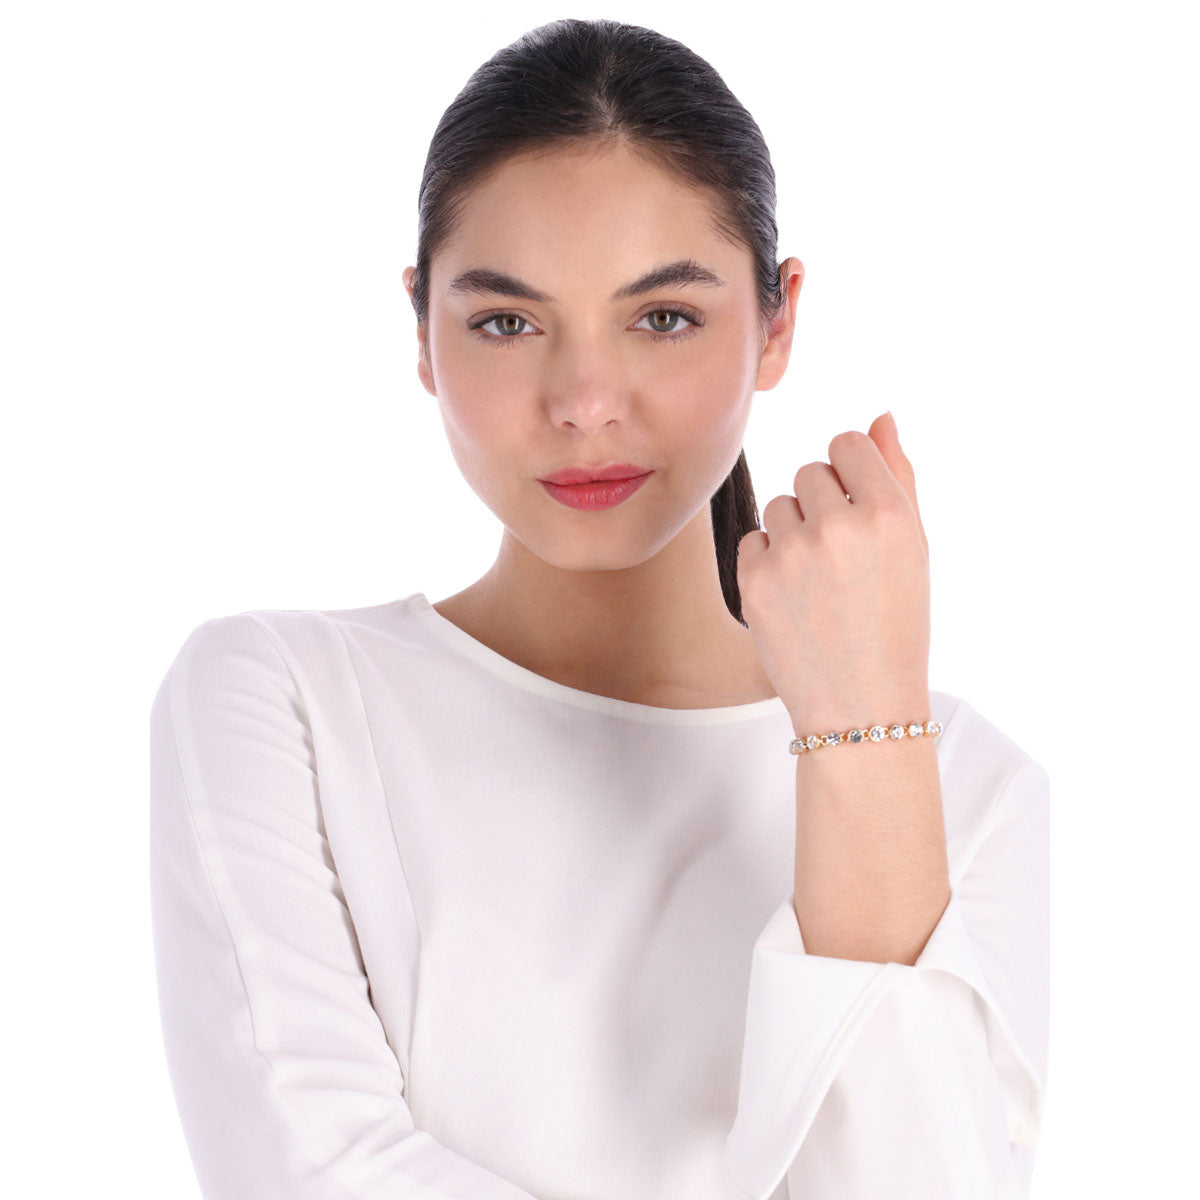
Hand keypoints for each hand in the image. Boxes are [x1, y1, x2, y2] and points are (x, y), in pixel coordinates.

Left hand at [736, 411, 930, 731]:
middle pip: (809, 470)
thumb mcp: (915, 551)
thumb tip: (880, 417)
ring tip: (819, 581)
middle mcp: (840, 527)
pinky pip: (754, 539)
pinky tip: (794, 597)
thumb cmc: (895, 626)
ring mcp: (793, 554)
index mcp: (890, 514)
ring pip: (779, 504)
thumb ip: (898, 477)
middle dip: (822, 503)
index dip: (849, 472)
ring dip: (793, 531)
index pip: (847, 443)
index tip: (854, 505)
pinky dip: (769, 562)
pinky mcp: (754, 581)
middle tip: (841, 557)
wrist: (861, 706)